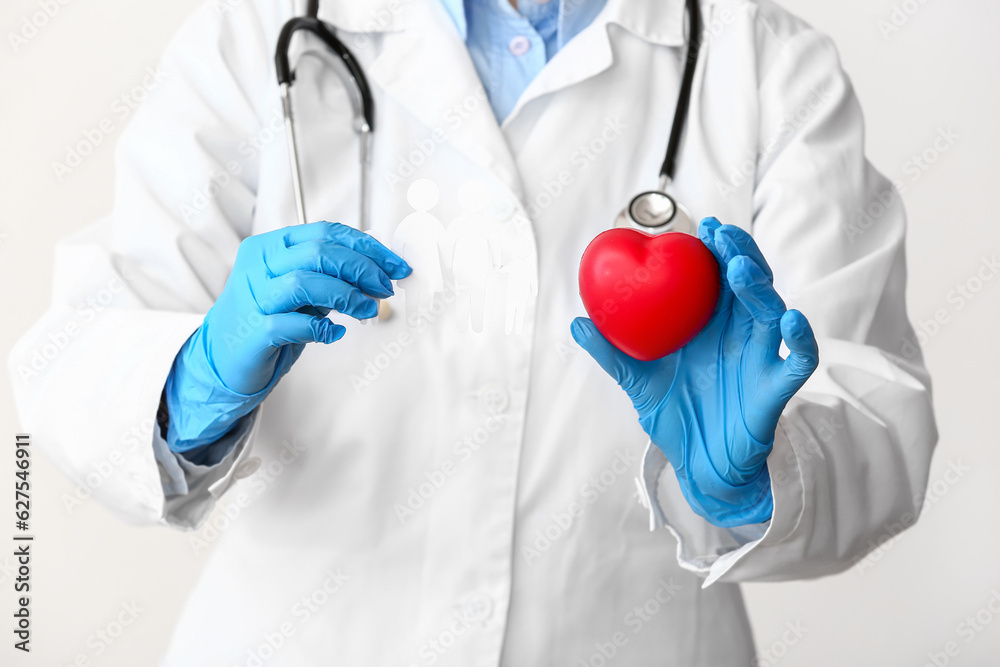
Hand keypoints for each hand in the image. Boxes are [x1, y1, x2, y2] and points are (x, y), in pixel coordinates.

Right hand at [165, 222, 410, 451]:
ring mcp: (254, 297)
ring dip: (347, 295)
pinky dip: (323, 329)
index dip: (367, 247)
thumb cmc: (267, 317)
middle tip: (385, 287)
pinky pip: (294, 324)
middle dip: (362, 269)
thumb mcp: (299, 288)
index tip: (395, 264)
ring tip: (368, 309)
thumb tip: (378, 270)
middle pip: (319, 253)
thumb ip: (329, 274)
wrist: (223, 355)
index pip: (326, 232)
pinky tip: (335, 333)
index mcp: (270, 246)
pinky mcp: (254, 331)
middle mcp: (259, 266)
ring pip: (305, 282)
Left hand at [571, 218, 818, 526]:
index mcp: (712, 325)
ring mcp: (761, 357)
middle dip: (739, 255)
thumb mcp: (637, 382)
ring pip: (771, 312)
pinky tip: (789, 319)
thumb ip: (611, 353)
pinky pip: (799, 359)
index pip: (718, 278)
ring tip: (739, 269)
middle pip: (750, 284)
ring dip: (760, 287)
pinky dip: (800, 337)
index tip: (704, 227)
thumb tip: (576, 322)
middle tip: (721, 236)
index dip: (716, 250)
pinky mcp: (776, 386)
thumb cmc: (675, 416)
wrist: (700, 465)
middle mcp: (740, 334)